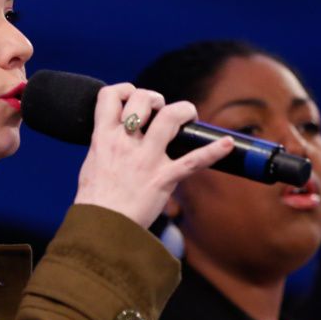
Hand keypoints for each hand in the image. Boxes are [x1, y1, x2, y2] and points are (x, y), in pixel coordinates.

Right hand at [73, 84, 234, 228]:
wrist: (100, 229)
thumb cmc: (95, 201)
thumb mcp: (92, 164)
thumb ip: (107, 145)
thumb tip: (119, 134)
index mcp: (103, 138)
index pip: (110, 95)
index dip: (125, 90)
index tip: (133, 99)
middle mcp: (125, 143)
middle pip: (143, 98)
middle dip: (155, 97)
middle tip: (161, 110)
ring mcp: (145, 160)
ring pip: (170, 117)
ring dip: (183, 110)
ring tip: (187, 116)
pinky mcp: (163, 179)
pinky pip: (193, 161)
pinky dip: (214, 151)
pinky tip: (228, 143)